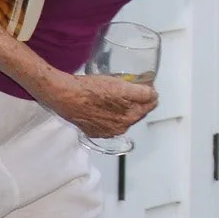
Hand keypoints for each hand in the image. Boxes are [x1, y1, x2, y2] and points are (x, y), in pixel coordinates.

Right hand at [36, 70, 157, 137]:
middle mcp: (120, 128)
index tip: (147, 86)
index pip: (150, 105)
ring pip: (123, 117)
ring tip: (117, 95)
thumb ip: (141, 92)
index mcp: (129, 117)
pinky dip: (110, 114)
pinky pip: (108, 122)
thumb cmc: (90, 89)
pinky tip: (105, 105)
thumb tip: (153, 95)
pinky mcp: (94, 131)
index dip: (150, 93)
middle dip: (138, 101)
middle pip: (137, 112)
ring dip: (124, 108)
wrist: (65, 95)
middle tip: (134, 88)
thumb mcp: (121, 86)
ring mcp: (106, 131)